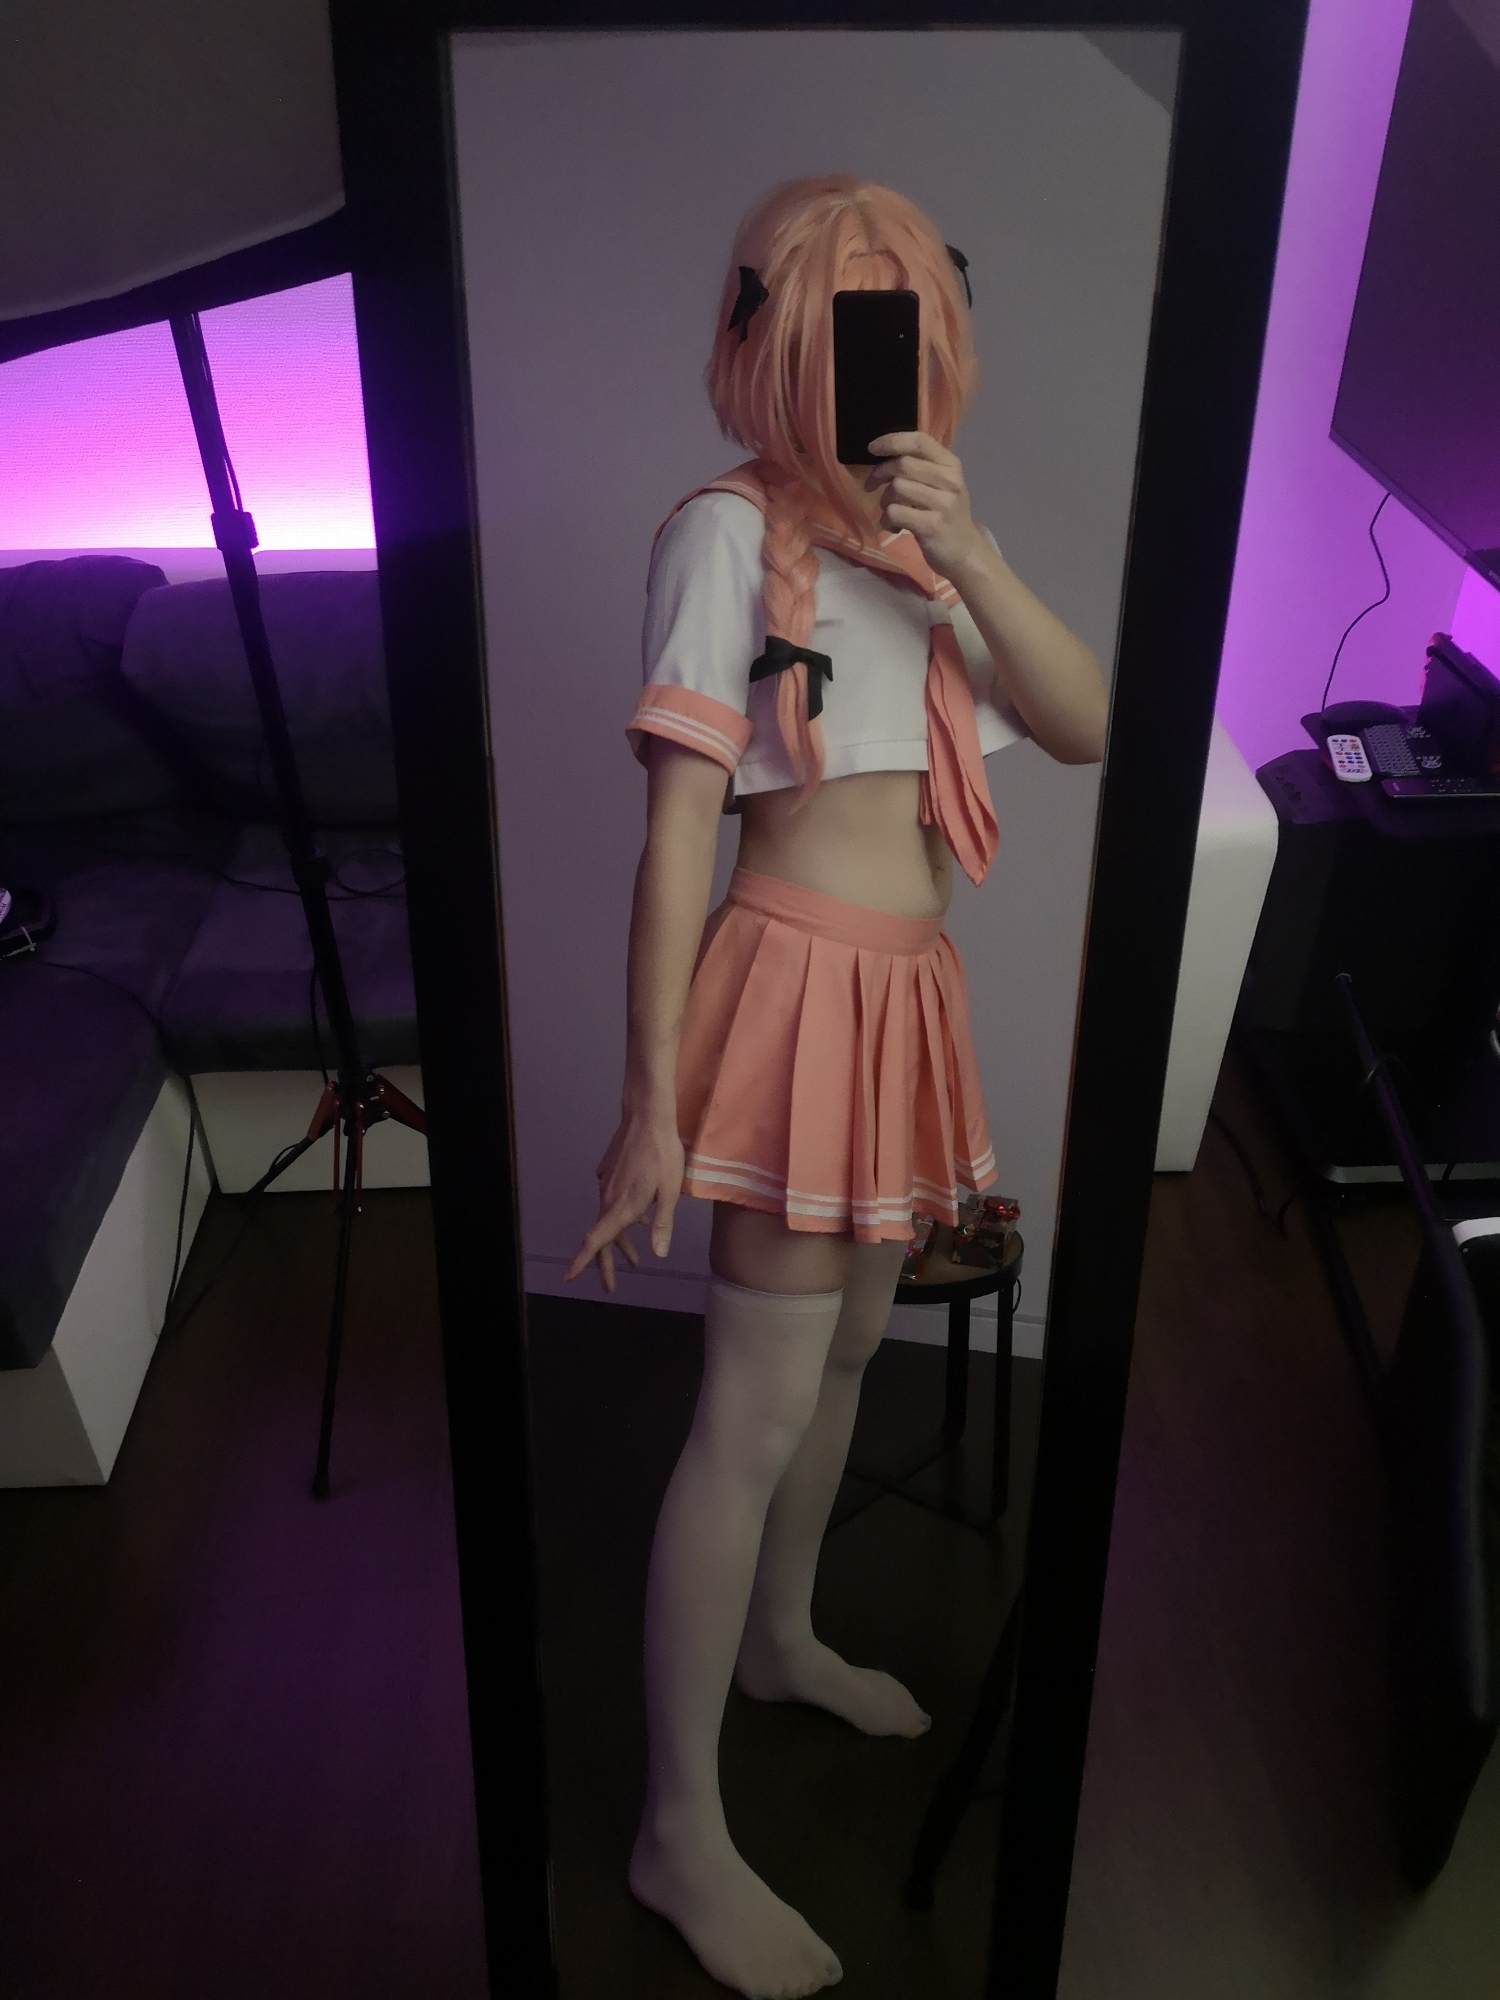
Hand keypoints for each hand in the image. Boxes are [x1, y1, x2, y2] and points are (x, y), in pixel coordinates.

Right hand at [563, 1109, 684, 1293]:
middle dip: (605, 1264)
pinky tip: (638, 1221)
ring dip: (620, 1242)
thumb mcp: (670, 1191)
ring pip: (609, 1220)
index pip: (597, 1240)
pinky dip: (622, 1218)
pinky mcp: (610, 1174)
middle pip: (602, 1237)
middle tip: (609, 1287)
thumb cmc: (663, 1154)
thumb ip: (662, 1223)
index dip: (583, 1261)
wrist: (647, 1117)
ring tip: (634, 1260)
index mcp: (622, 1206)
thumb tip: (657, 1254)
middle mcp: (609, 1198)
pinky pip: (613, 1203)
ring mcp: (607, 1185)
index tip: (568, 1278)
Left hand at [866, 432, 985, 579]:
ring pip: (897, 487)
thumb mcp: (941, 485)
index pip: (919, 440)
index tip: (872, 448)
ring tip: (890, 511)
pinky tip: (894, 526)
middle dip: (879, 473)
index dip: (892, 441)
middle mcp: (950, 480)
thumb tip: (884, 455)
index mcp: (951, 464)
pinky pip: (896, 512)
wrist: (965, 552)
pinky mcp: (933, 525)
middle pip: (903, 464)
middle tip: (871, 485)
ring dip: (884, 500)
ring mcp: (943, 503)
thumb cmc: (946, 515)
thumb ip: (919, 466)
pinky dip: (887, 519)